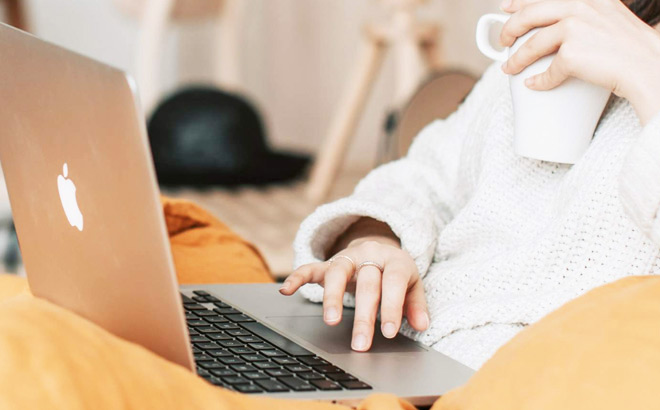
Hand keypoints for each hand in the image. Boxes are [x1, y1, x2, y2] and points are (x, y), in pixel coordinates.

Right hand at [279, 237, 429, 351]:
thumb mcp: (413, 285)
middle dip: (364, 315)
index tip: (389, 332)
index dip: (392, 307)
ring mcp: (347, 258)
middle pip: (366, 283)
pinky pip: (310, 267)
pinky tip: (286, 291)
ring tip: (331, 322)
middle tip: (361, 343)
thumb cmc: (396, 273)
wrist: (378, 248)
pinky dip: (297, 277)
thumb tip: (422, 325)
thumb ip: (416, 305)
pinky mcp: (328, 263)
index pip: (393, 282)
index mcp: (395, 260)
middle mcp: (370, 255)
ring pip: (337, 273)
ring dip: (333, 297)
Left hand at [499, 0, 659, 123]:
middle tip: (503, 41)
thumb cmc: (631, 49)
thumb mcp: (610, 18)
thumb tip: (560, 23)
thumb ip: (587, 14)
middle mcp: (580, 7)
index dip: (521, 2)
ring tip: (509, 68)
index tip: (506, 8)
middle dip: (510, 29)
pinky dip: (539, 80)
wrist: (648, 67)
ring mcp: (574, 29)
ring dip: (516, 59)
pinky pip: (547, 71)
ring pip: (532, 44)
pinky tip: (534, 84)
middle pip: (530, 14)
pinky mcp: (571, 54)